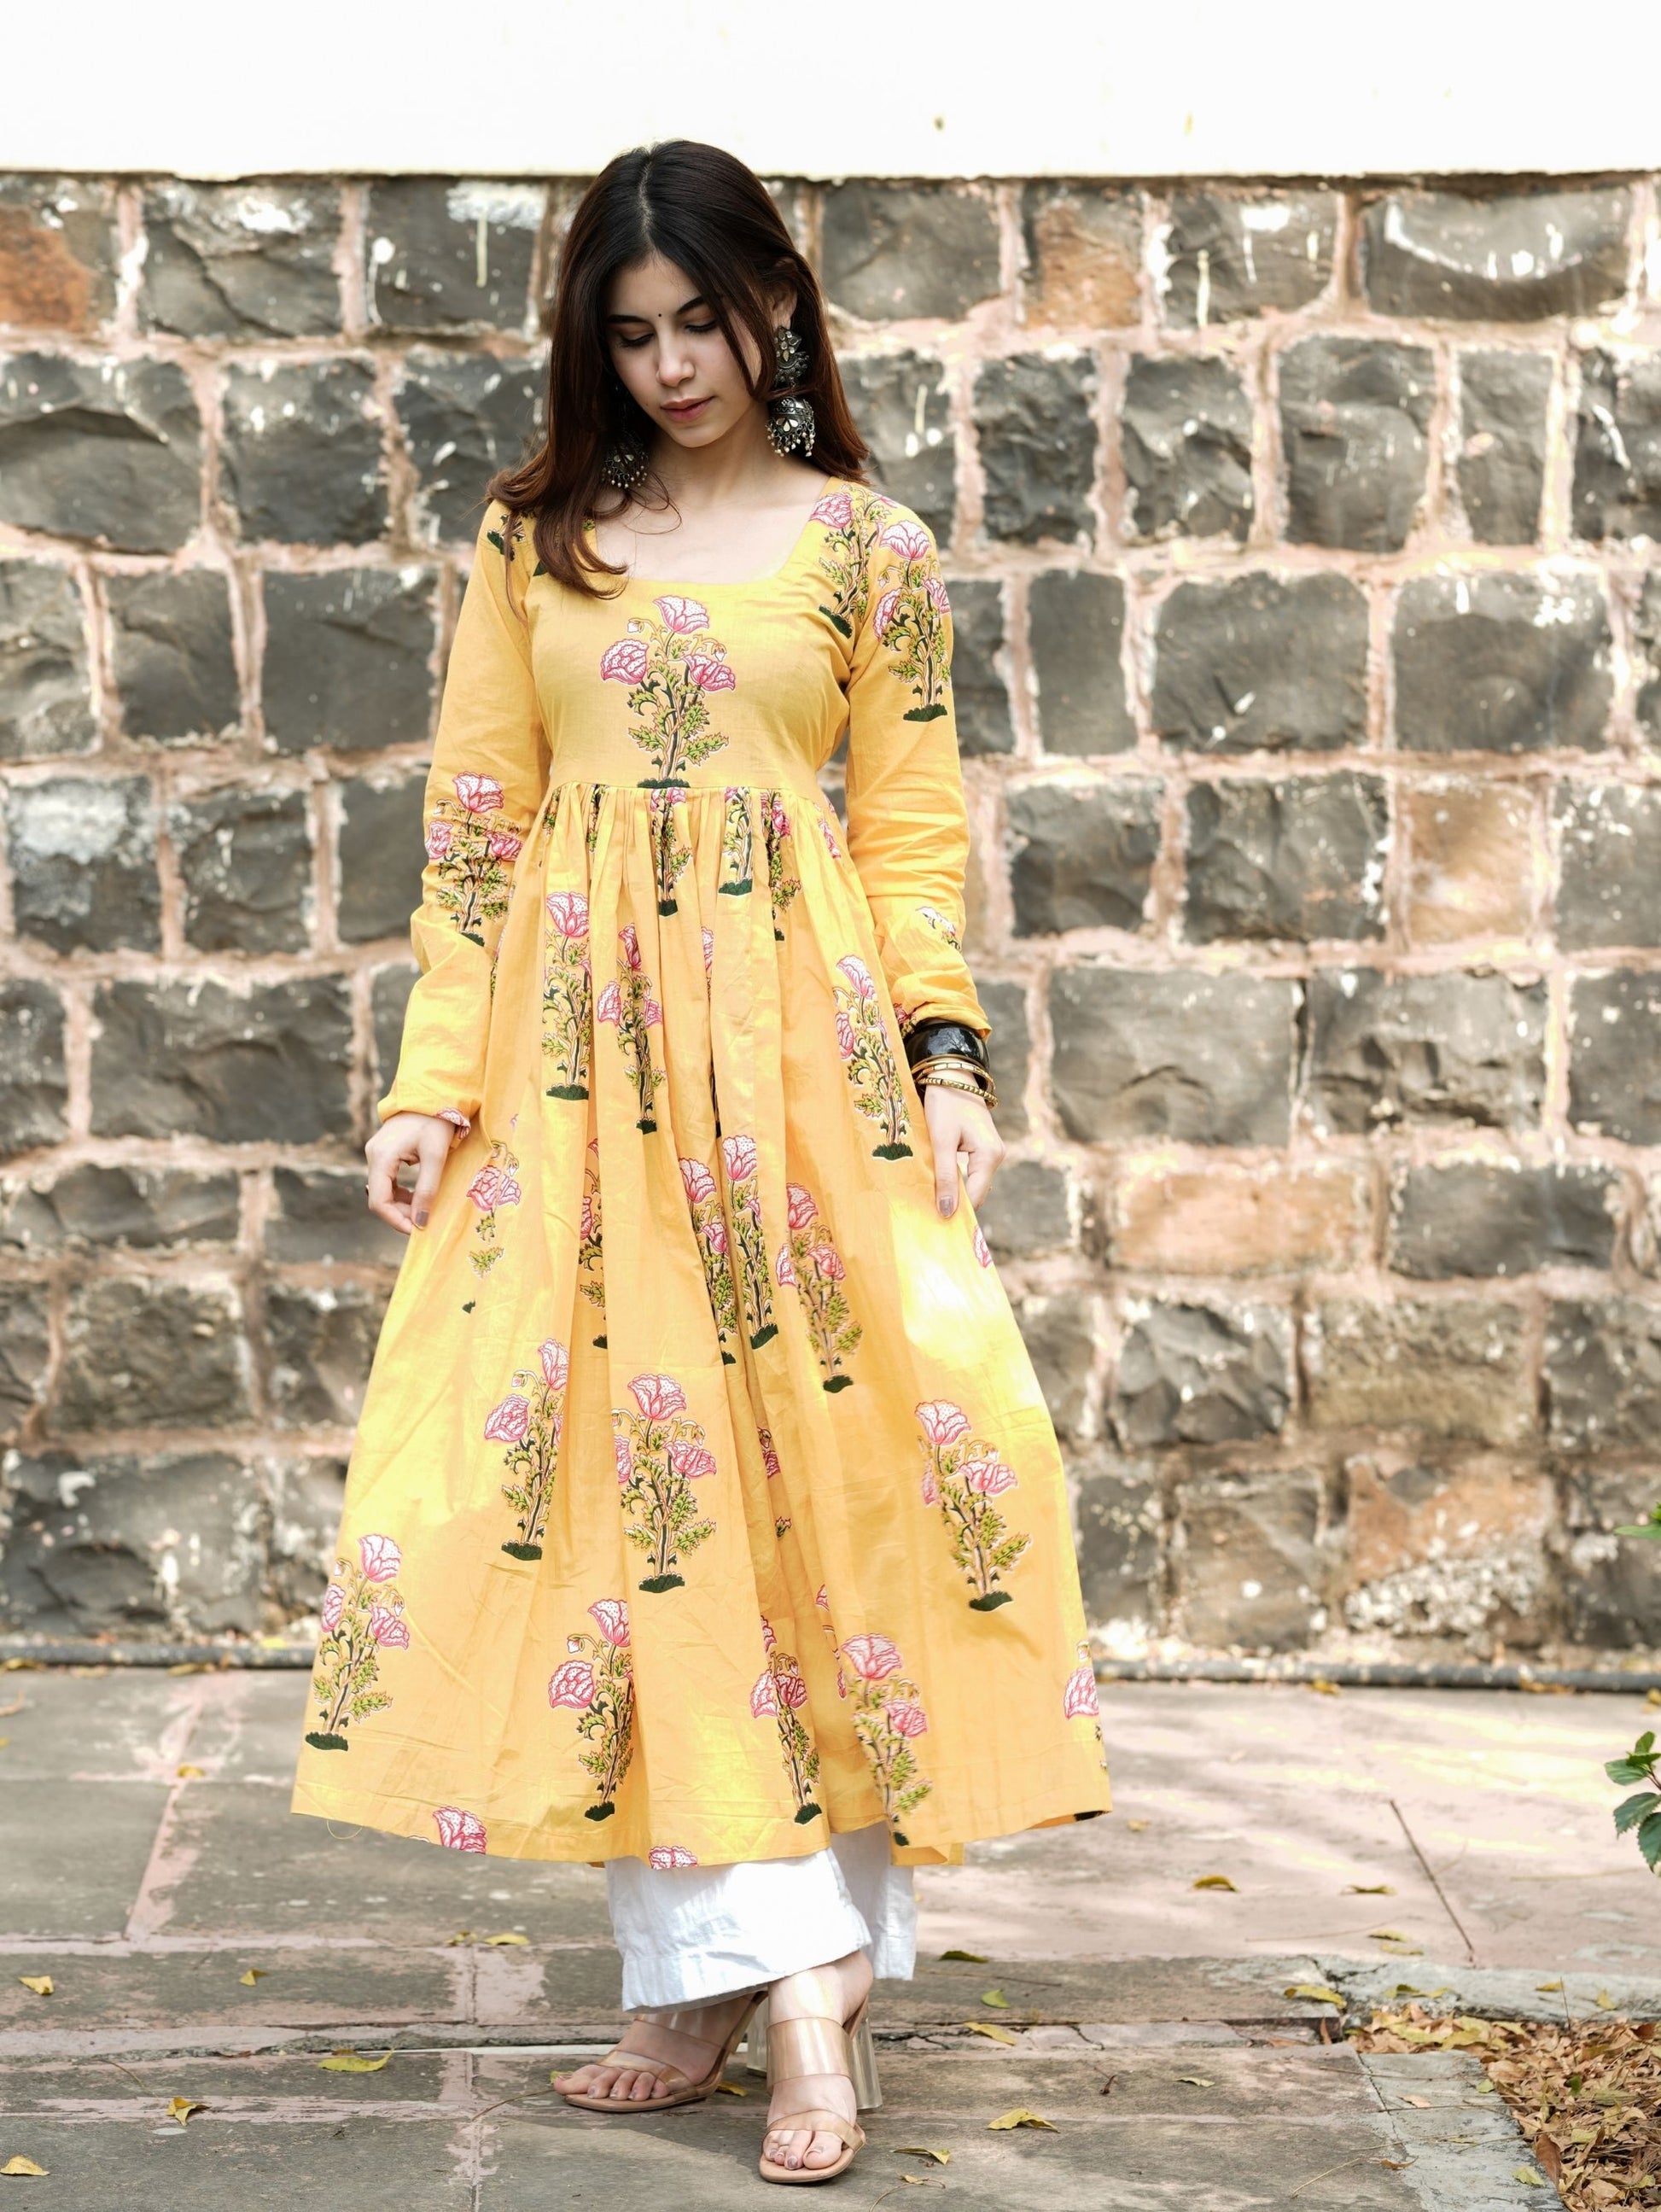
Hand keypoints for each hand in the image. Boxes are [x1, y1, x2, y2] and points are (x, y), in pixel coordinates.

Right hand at [366, 1112, 457, 1235]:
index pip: (379, 1202)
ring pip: (382, 1192)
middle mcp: (372, 1156)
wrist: (432, 1094)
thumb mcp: (436, 1157)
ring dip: (401, 1206)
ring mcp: (376, 1154)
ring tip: (423, 1212)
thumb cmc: (436, 1122)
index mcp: (381, 1157)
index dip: (396, 1221)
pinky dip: (400, 1194)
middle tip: (424, 1223)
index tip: (417, 1231)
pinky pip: (387, 1182)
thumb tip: (420, 1222)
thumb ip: (427, 1190)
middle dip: (400, 1215)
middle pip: (379, 1199)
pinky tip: (417, 1198)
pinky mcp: (383, 1154)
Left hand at [922, 1086, 1003, 1217]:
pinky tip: (937, 1182)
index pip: (976, 1197)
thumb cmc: (945, 1104)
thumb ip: (945, 1177)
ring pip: (972, 1183)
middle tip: (927, 1213)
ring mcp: (991, 1152)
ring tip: (930, 1198)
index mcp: (990, 1155)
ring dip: (953, 1190)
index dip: (957, 1211)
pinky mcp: (982, 1148)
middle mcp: (996, 1156)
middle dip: (954, 1202)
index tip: (934, 1224)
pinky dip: (955, 1179)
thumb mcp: (941, 1141)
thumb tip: (948, 1212)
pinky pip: (970, 1172)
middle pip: (975, 1192)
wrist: (951, 1076)